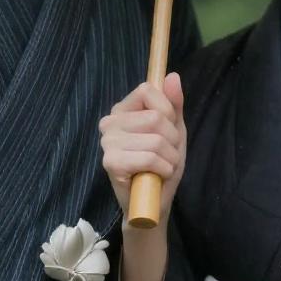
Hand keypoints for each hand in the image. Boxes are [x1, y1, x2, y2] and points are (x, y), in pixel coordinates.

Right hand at [99, 73, 185, 225]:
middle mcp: (110, 121)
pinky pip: (149, 157)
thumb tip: (172, 76)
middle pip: (155, 116)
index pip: (148, 90)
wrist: (152, 204)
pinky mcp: (110, 162)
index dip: (167, 110)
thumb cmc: (161, 164)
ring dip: (170, 157)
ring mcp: (108, 141)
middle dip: (172, 140)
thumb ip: (173, 103)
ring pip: (155, 139)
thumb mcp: (173, 130)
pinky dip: (162, 168)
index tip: (169, 128)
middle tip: (167, 154)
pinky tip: (156, 176)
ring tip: (162, 167)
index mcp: (123, 109)